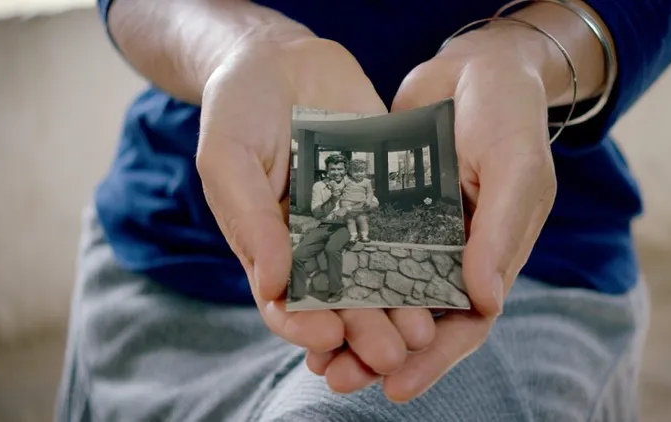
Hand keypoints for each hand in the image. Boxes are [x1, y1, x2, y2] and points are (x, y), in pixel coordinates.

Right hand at [196, 34, 435, 389]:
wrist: (282, 58)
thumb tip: (274, 284)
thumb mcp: (228, 157)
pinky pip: (404, 226)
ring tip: (422, 326)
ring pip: (378, 272)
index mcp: (269, 246)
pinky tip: (442, 271)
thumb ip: (249, 219)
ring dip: (398, 304)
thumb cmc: (239, 109)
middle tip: (391, 350)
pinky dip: (421, 252)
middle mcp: (314, 242)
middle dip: (364, 329)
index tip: (327, 336)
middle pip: (340, 299)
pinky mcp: (385, 193)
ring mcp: (353, 219)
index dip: (303, 325)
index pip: (285, 304)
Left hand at [305, 26, 556, 400]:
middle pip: (417, 319)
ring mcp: (420, 232)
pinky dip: (338, 276)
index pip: (466, 323)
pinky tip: (304, 293)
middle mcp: (455, 253)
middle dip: (380, 353)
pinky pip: (360, 250)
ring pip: (383, 292)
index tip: (396, 385)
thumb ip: (501, 233)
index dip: (435, 359)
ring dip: (352, 325)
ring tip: (314, 355)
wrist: (477, 66)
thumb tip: (483, 303)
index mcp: (493, 256)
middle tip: (338, 379)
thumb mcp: (516, 167)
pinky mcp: (387, 208)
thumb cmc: (510, 114)